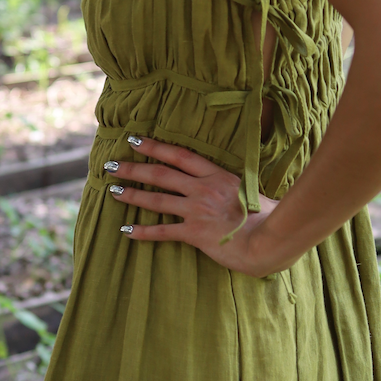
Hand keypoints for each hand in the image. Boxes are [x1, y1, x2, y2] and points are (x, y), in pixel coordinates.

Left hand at [105, 135, 281, 276]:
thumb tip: (222, 184)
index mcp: (217, 175)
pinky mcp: (195, 233)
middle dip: (134, 168)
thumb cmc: (266, 216)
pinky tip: (126, 230)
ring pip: (157, 200)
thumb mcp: (248, 190)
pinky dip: (143, 231)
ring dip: (133, 195)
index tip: (135, 141)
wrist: (268, 239)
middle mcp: (203, 189)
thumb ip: (230, 185)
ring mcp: (197, 210)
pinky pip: (163, 231)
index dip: (155, 147)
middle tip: (112, 165)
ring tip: (113, 192)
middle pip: (161, 174)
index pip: (180, 155)